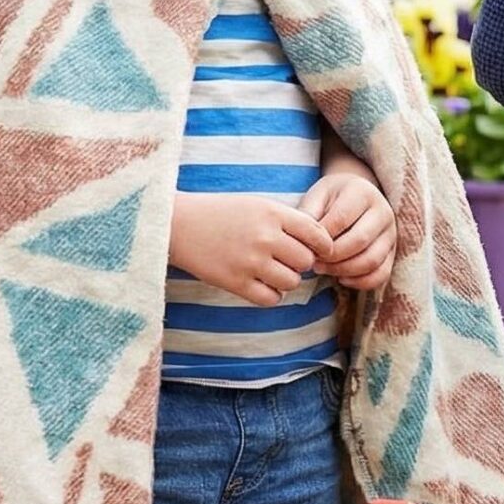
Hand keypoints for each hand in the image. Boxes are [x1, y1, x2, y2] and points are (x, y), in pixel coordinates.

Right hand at [168, 193, 331, 305]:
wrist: (179, 224)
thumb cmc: (221, 213)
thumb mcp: (257, 205)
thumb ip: (287, 221)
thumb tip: (319, 243)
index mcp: (273, 213)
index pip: (317, 233)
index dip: (324, 245)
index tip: (321, 251)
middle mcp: (265, 237)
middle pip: (306, 261)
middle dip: (301, 263)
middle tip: (287, 260)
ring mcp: (251, 261)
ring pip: (291, 282)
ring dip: (286, 280)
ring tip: (272, 272)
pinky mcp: (236, 282)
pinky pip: (271, 298)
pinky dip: (271, 295)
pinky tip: (262, 285)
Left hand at [301, 169, 396, 292]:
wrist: (356, 196)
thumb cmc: (332, 199)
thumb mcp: (317, 197)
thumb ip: (308, 216)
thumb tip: (302, 242)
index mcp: (363, 193)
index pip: (341, 219)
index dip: (322, 238)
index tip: (305, 246)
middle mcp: (383, 212)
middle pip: (359, 241)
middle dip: (332, 257)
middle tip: (313, 262)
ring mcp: (391, 233)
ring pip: (371, 260)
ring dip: (343, 270)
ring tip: (323, 269)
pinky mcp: (393, 252)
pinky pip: (381, 274)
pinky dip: (360, 282)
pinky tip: (341, 278)